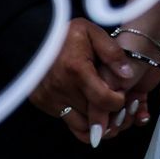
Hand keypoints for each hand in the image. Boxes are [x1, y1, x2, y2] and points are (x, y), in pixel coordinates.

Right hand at [29, 20, 149, 145]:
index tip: (122, 95)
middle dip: (111, 115)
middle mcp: (61, 88)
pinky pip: (68, 121)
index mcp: (76, 69)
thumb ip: (112, 52)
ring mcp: (50, 98)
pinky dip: (81, 119)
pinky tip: (88, 107)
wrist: (31, 36)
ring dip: (96, 123)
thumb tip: (128, 75)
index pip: (104, 100)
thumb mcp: (91, 32)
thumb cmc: (64, 33)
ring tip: (105, 110)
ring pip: (82, 126)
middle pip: (95, 117)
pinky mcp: (43, 103)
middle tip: (118, 106)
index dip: (118, 103)